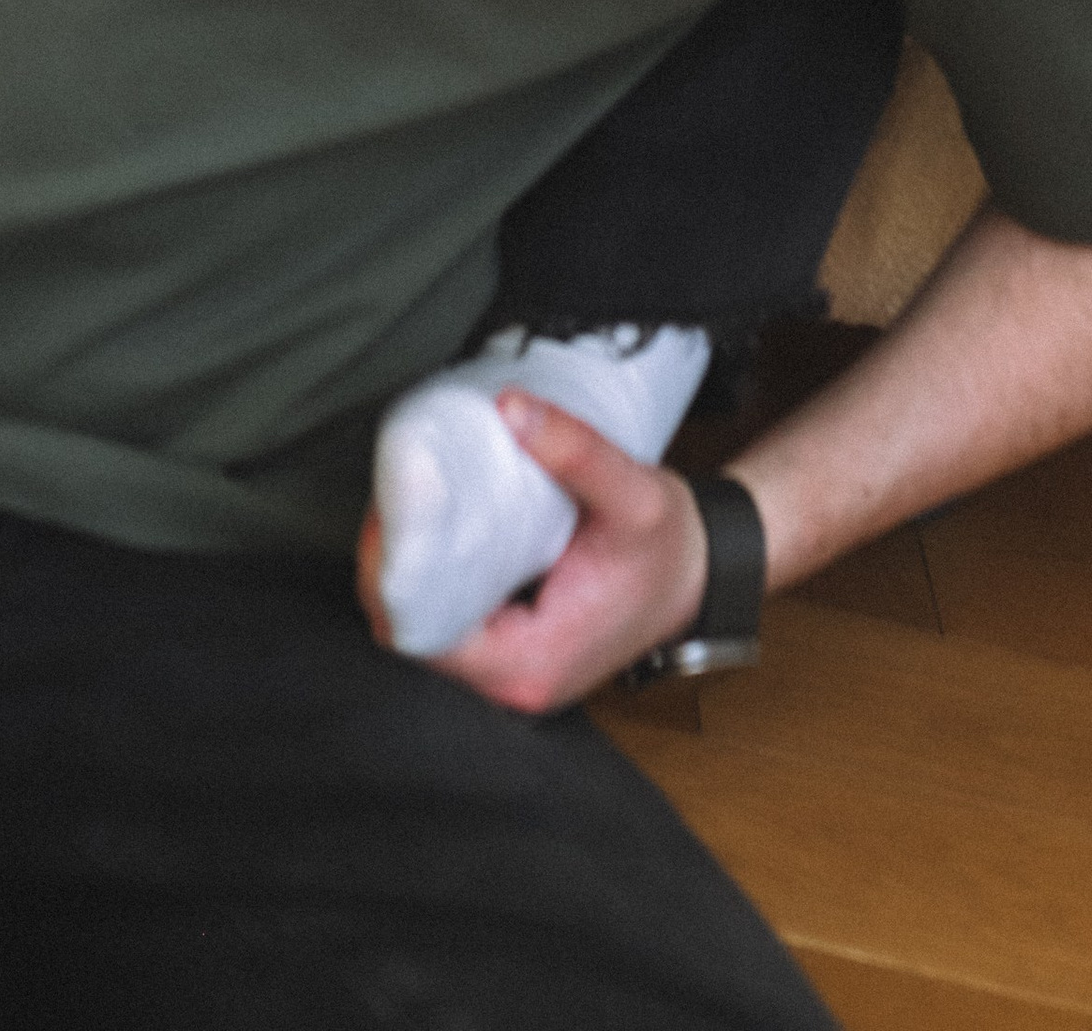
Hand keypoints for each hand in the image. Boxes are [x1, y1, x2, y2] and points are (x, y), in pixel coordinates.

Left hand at [420, 392, 712, 715]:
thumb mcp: (635, 492)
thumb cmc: (671, 549)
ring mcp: (512, 674)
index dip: (392, 576)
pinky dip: (435, 581)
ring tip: (409, 508)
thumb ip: (575, 451)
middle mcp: (515, 682)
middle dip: (392, 570)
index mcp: (532, 662)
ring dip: (410, 574)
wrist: (701, 577)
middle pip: (415, 635)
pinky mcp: (512, 654)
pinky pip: (452, 623)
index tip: (390, 514)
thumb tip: (511, 409)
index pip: (425, 634)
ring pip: (429, 631)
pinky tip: (434, 534)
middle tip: (394, 498)